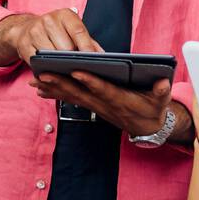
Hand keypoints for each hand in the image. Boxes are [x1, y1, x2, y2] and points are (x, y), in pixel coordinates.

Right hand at [6, 8, 101, 65]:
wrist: (26, 29)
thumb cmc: (56, 32)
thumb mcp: (72, 31)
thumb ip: (89, 42)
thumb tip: (102, 56)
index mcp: (64, 15)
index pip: (78, 31)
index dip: (86, 47)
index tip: (92, 60)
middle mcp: (48, 20)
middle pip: (65, 47)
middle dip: (72, 59)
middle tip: (78, 67)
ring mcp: (35, 31)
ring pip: (52, 56)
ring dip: (59, 66)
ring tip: (65, 70)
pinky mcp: (24, 45)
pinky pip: (38, 62)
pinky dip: (46, 69)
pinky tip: (50, 71)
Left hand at [32, 70, 171, 136]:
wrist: (147, 128)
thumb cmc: (153, 109)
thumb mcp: (161, 101)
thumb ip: (161, 91)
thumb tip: (164, 82)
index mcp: (121, 100)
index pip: (104, 90)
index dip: (91, 81)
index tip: (77, 71)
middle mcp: (104, 104)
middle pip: (80, 92)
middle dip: (61, 83)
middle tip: (42, 74)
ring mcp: (96, 106)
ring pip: (72, 96)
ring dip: (53, 88)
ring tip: (34, 80)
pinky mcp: (92, 105)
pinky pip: (71, 99)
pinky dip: (55, 94)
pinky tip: (40, 89)